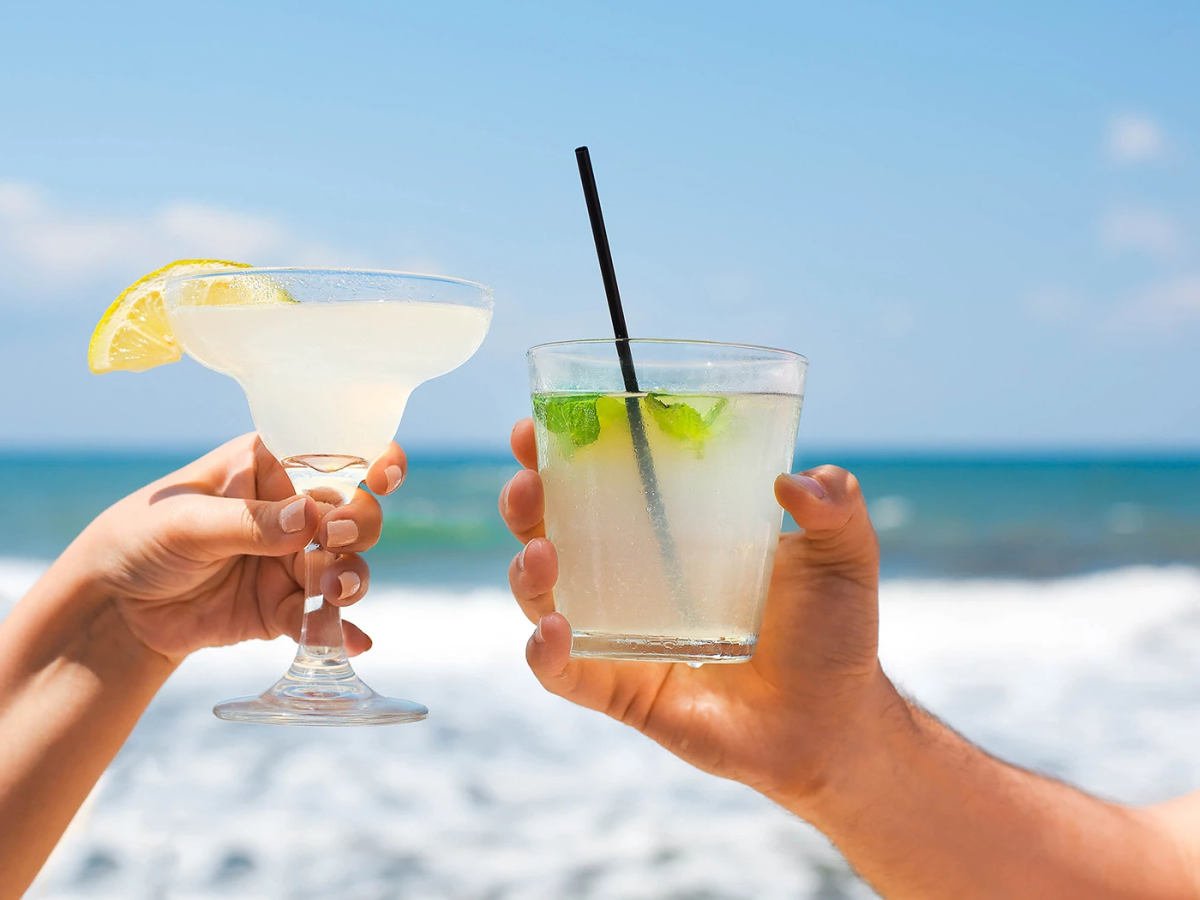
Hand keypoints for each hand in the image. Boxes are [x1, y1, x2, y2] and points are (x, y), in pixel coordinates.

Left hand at [69, 433, 406, 663]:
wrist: (114, 608)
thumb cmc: (140, 538)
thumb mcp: (186, 523)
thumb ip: (249, 522)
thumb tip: (312, 517)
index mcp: (271, 467)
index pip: (334, 452)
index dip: (371, 458)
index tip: (384, 476)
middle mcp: (294, 511)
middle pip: (355, 511)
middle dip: (358, 527)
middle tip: (333, 541)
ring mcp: (294, 561)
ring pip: (348, 565)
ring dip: (352, 578)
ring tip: (333, 592)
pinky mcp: (286, 608)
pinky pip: (324, 619)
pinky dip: (341, 631)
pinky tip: (353, 642)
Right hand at [499, 418, 901, 806]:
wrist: (834, 724)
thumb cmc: (831, 635)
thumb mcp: (843, 557)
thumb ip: (838, 507)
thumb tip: (796, 482)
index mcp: (669, 535)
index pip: (599, 483)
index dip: (557, 454)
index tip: (536, 426)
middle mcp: (630, 580)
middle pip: (551, 533)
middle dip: (526, 504)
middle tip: (531, 485)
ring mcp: (620, 636)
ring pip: (543, 599)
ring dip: (526, 572)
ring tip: (543, 554)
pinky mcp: (620, 691)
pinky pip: (565, 673)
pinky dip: (545, 652)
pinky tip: (555, 629)